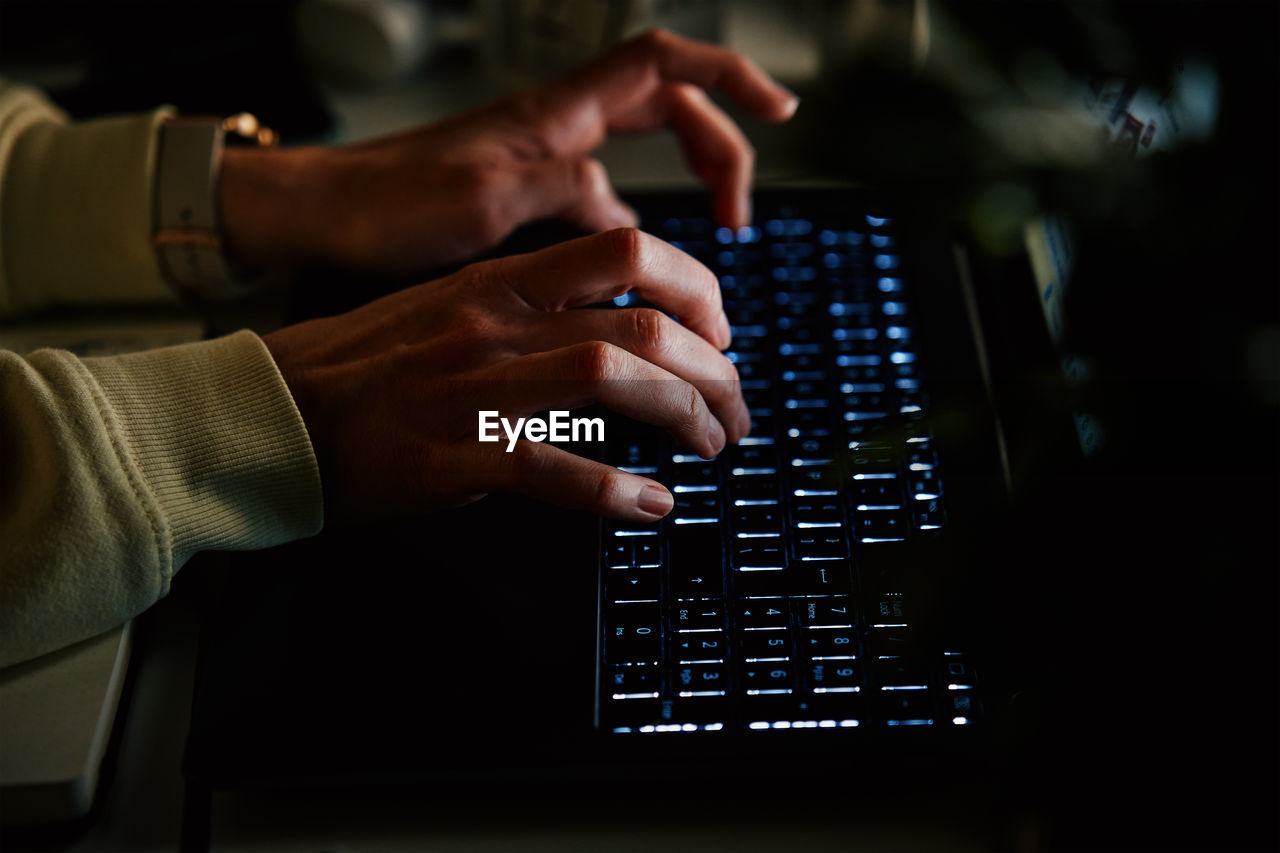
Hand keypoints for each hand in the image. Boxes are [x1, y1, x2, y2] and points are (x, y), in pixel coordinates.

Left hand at [221, 29, 796, 274]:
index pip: (663, 66)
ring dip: (685, 192)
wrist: (326, 219)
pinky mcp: (528, 196)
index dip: (729, 77)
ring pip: (642, 158)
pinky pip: (606, 198)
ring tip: (706, 253)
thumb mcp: (485, 197)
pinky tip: (637, 272)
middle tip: (739, 221)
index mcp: (556, 113)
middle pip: (672, 110)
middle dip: (721, 153)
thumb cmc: (389, 203)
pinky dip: (638, 227)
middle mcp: (558, 127)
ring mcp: (545, 160)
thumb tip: (632, 219)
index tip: (780, 110)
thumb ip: (567, 192)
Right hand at [262, 228, 747, 522]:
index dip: (696, 289)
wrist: (272, 413)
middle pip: (644, 319)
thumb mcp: (449, 309)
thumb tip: (613, 337)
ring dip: (685, 416)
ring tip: (710, 447)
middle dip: (714, 367)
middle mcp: (498, 322)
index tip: (718, 332)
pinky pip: (559, 470)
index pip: (627, 251)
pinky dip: (620, 492)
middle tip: (734, 407)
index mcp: (499, 281)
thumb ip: (528, 312)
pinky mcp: (458, 457)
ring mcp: (479, 387)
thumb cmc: (359, 367)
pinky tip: (653, 506)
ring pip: (616, 377)